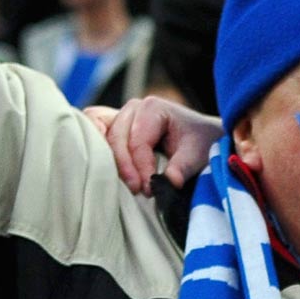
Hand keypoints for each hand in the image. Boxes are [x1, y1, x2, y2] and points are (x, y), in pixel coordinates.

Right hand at [103, 95, 223, 195]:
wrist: (203, 136)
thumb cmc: (200, 141)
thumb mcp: (198, 153)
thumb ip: (182, 167)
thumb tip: (169, 183)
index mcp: (153, 108)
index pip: (138, 142)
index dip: (141, 168)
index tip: (150, 190)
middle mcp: (133, 108)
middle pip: (116, 138)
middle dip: (125, 167)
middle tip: (137, 190)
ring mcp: (121, 116)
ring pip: (100, 135)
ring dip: (108, 160)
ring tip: (122, 183)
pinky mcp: (115, 128)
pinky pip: (96, 134)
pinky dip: (96, 149)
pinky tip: (102, 169)